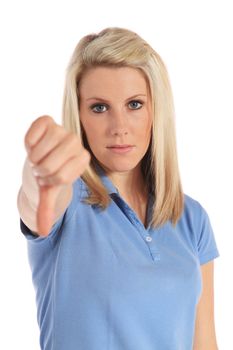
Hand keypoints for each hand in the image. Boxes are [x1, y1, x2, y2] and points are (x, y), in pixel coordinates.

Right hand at [24, 115, 89, 235]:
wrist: (44, 155)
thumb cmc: (50, 173)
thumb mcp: (50, 191)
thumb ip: (48, 209)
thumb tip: (43, 232)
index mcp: (83, 159)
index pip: (60, 177)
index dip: (49, 180)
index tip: (50, 177)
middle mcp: (76, 142)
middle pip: (49, 165)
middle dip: (40, 171)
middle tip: (42, 167)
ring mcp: (62, 130)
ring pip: (39, 152)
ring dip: (33, 159)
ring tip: (39, 157)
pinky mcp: (47, 121)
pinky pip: (32, 135)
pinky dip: (28, 144)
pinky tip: (35, 144)